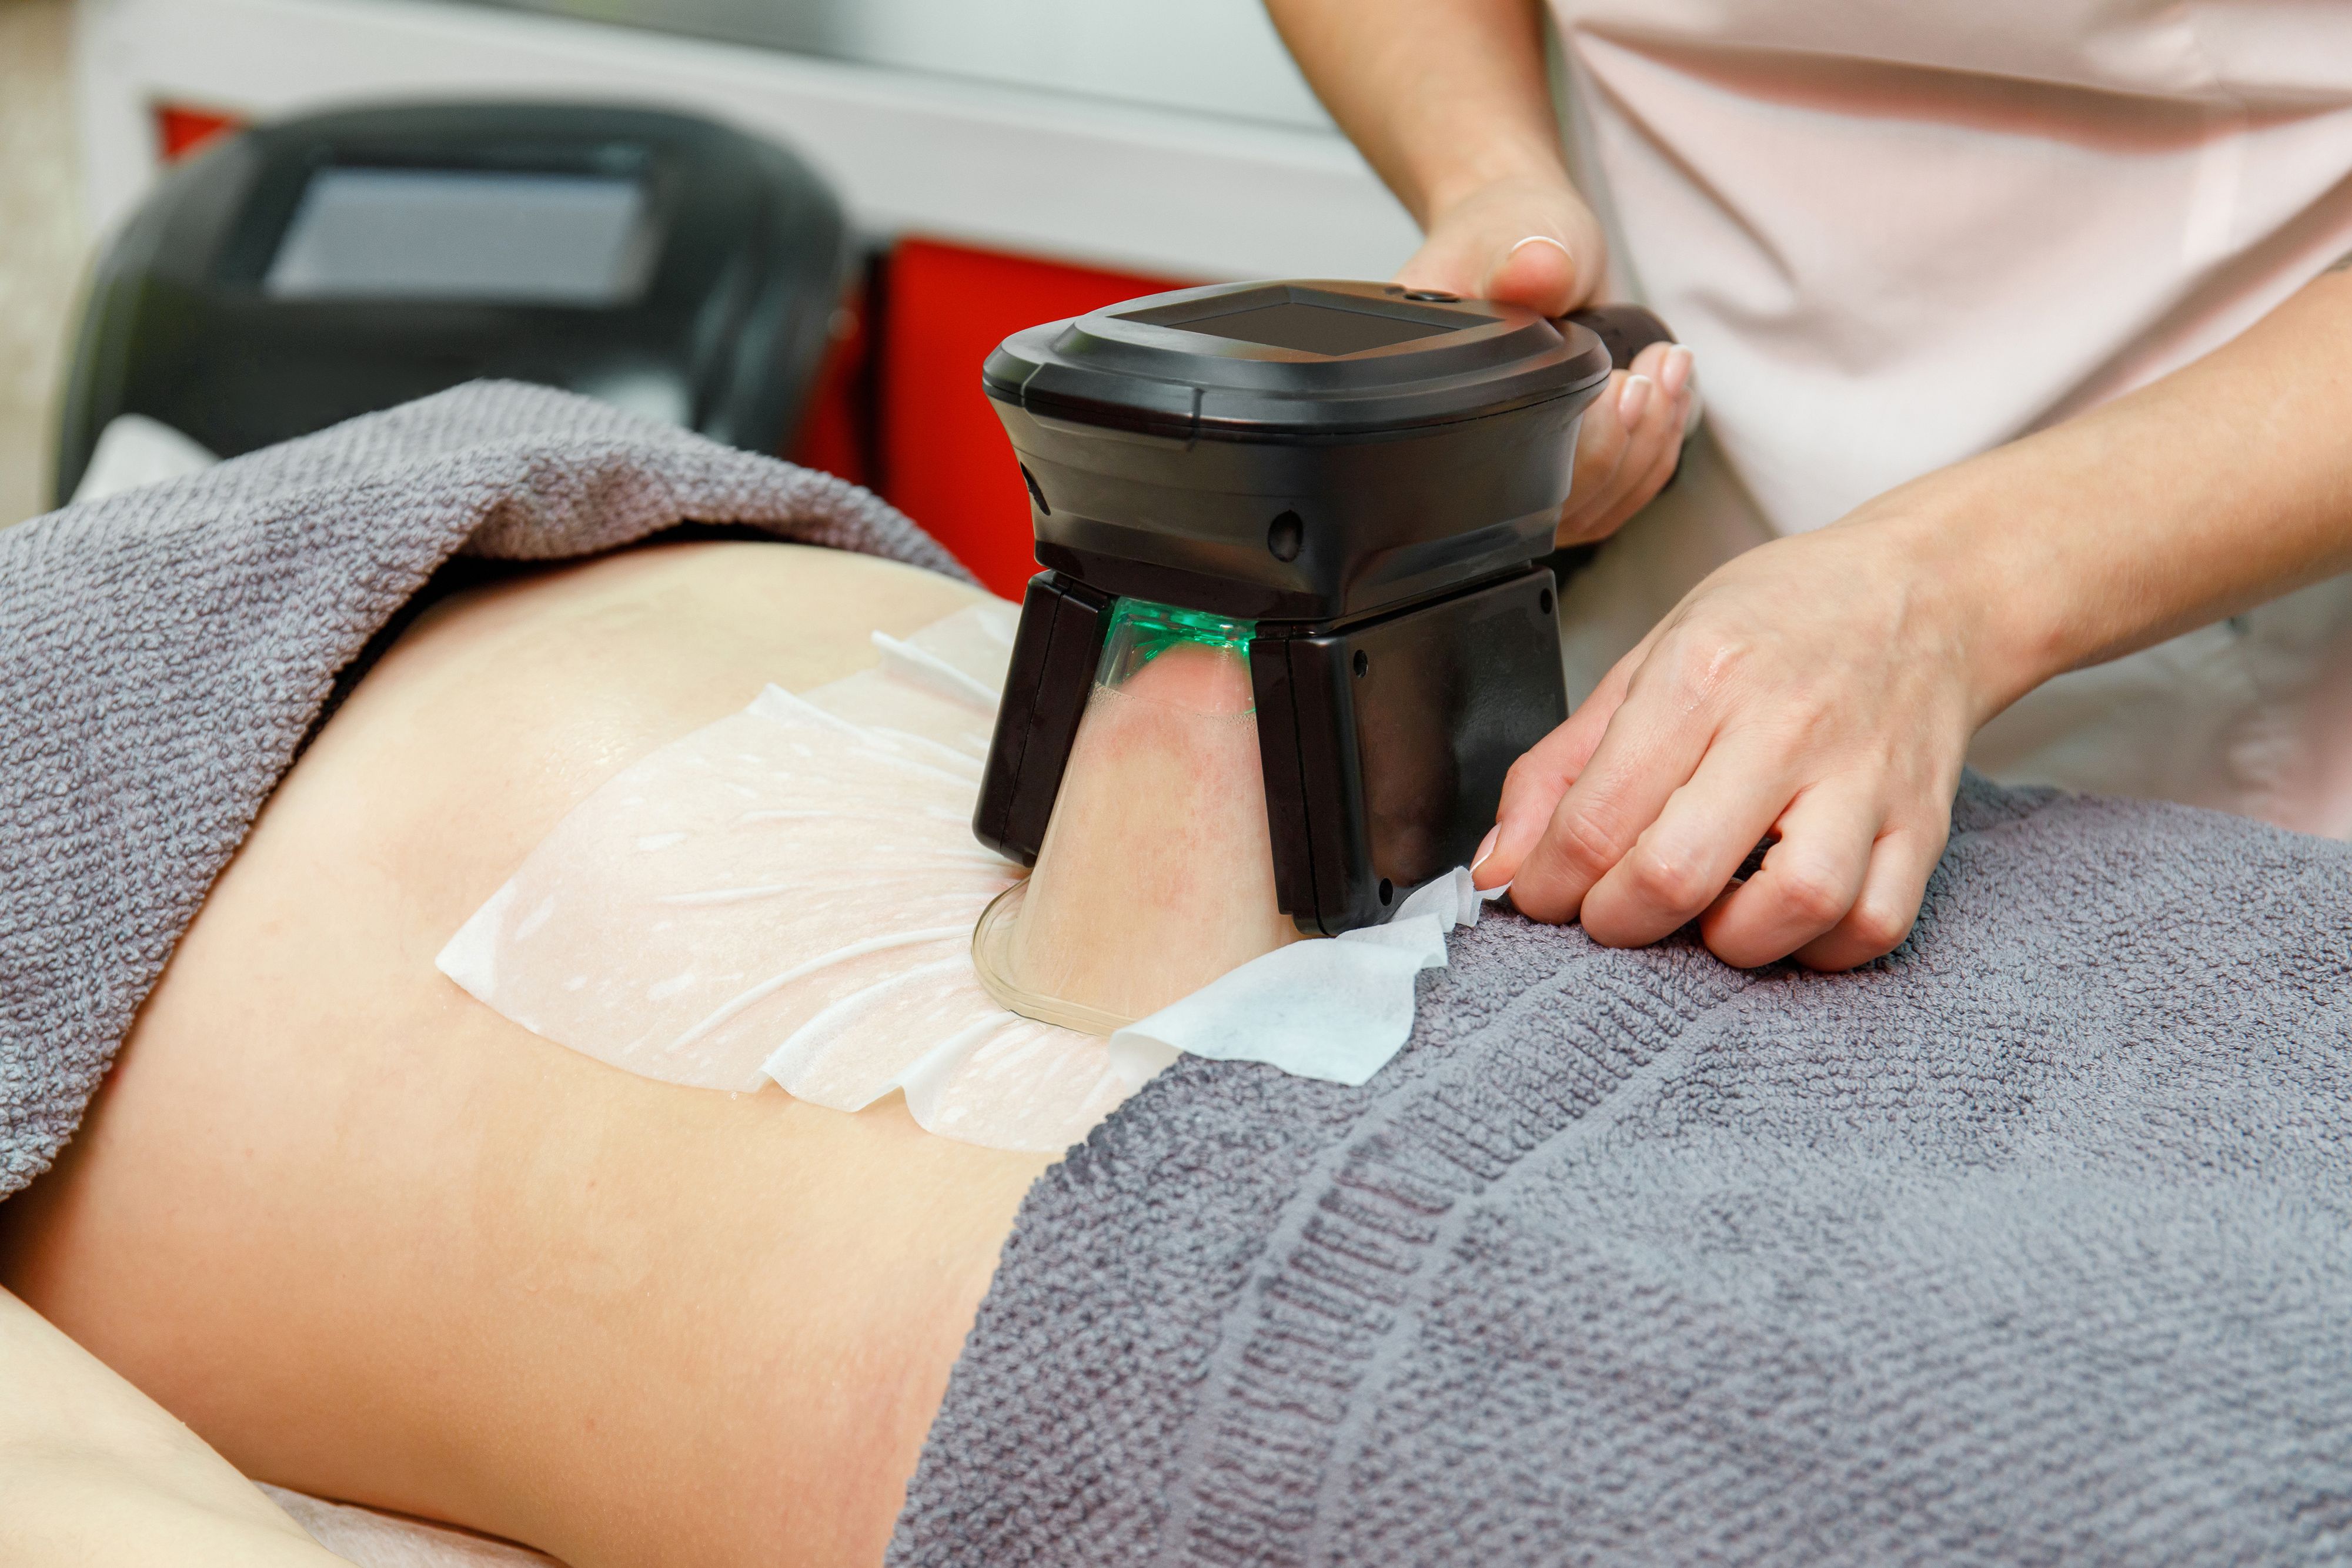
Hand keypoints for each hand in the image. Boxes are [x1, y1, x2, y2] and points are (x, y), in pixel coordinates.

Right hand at [1396, 175, 1696, 549]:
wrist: (1527, 242)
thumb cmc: (1507, 236)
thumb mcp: (1511, 231)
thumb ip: (1524, 254)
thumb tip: (1534, 271)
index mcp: (1434, 403)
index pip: (1496, 471)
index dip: (1570, 444)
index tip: (1617, 384)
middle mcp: (1470, 452)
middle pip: (1558, 505)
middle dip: (1625, 442)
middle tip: (1650, 374)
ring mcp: (1519, 472)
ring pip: (1593, 509)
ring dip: (1649, 446)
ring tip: (1668, 372)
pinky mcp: (1562, 471)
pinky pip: (1614, 500)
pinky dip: (1655, 455)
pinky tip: (1670, 399)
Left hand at [1474, 507, 1995, 970]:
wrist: (1929, 591)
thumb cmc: (1779, 622)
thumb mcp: (1648, 659)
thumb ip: (1562, 767)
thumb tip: (1500, 866)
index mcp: (1701, 673)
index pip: (1597, 817)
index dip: (1549, 884)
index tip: (1542, 895)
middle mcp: (1786, 725)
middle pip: (1677, 872)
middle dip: (1618, 922)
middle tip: (1608, 913)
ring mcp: (1865, 777)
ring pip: (1793, 907)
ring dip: (1728, 942)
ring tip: (1704, 915)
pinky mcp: (1923, 823)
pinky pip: (1873, 924)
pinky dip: (1819, 949)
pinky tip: (1782, 918)